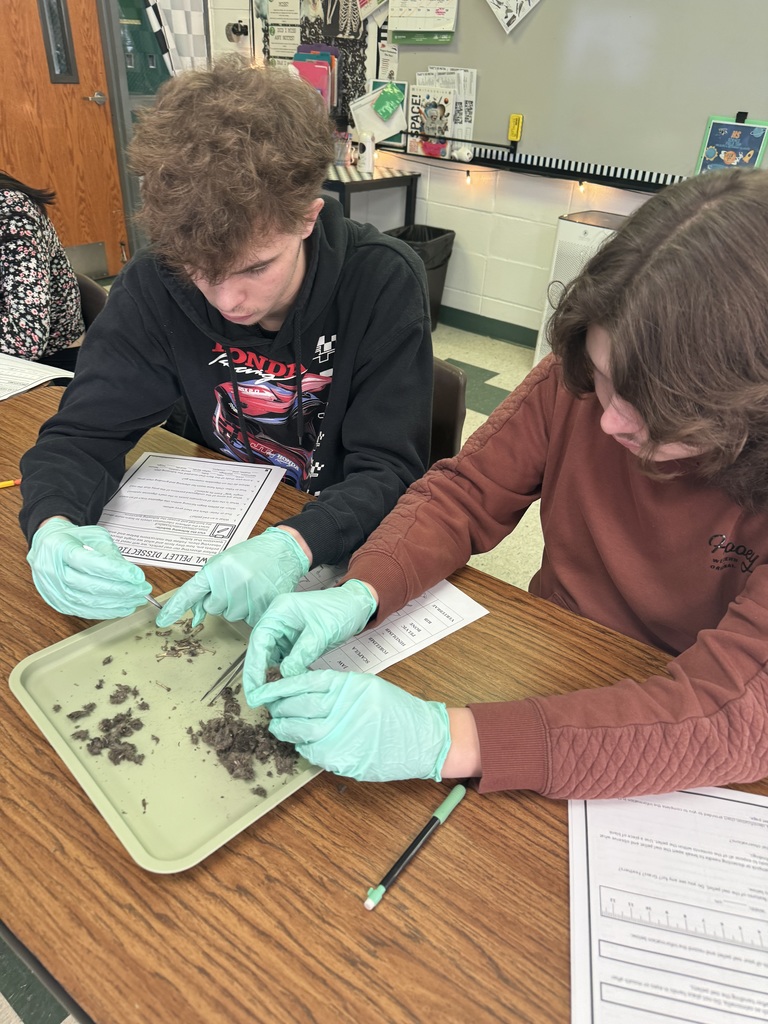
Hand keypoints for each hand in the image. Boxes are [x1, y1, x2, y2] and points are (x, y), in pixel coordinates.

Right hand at [27, 518, 150, 618]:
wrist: (48, 547)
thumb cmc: (74, 539)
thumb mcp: (93, 536)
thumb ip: (110, 553)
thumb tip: (130, 574)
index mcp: (60, 547)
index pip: (89, 562)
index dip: (115, 571)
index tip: (137, 576)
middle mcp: (52, 571)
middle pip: (89, 585)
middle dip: (121, 590)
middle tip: (143, 589)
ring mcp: (54, 590)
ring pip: (88, 602)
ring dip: (117, 603)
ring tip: (137, 599)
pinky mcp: (59, 603)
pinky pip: (85, 611)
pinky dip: (106, 611)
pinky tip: (123, 607)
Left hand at [155, 527, 308, 627]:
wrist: (283, 550)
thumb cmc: (252, 555)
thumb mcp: (225, 563)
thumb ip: (208, 586)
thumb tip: (196, 615)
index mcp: (217, 568)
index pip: (190, 591)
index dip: (174, 608)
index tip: (161, 621)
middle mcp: (230, 581)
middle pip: (213, 608)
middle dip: (222, 599)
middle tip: (237, 583)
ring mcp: (247, 595)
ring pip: (230, 615)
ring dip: (238, 606)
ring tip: (251, 587)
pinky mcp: (262, 606)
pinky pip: (248, 619)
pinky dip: (252, 610)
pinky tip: (259, 594)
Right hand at [243, 580, 376, 698]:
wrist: (356, 606)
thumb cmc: (340, 610)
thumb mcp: (321, 632)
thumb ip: (302, 653)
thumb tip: (285, 675)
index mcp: (279, 611)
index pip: (259, 639)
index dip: (253, 665)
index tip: (252, 687)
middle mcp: (277, 620)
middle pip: (260, 649)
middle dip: (256, 674)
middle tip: (254, 698)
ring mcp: (284, 631)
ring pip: (269, 656)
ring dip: (267, 675)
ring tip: (266, 697)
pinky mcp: (292, 641)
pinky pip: (282, 659)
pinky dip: (282, 673)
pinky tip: (282, 687)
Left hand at [247, 669, 450, 782]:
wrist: (423, 738)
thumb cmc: (397, 710)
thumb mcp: (367, 686)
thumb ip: (337, 688)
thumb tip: (303, 690)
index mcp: (348, 687)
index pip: (304, 682)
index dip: (280, 687)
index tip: (263, 689)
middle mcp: (342, 709)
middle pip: (297, 707)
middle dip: (279, 708)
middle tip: (270, 707)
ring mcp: (340, 736)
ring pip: (299, 732)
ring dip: (285, 729)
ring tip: (279, 725)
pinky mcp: (342, 759)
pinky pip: (312, 752)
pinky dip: (302, 746)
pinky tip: (302, 741)